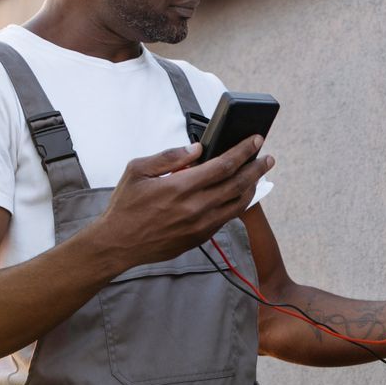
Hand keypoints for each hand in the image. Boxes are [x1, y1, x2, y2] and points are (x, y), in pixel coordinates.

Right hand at [89, 136, 273, 268]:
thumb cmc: (125, 206)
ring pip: (237, 204)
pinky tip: (240, 194)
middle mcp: (195, 207)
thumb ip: (169, 157)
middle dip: (256, 168)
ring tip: (258, 174)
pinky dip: (238, 204)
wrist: (117, 244)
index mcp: (180, 187)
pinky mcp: (199, 237)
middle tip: (268, 157)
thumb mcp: (137, 170)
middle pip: (238, 184)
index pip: (223, 165)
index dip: (243, 151)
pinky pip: (226, 218)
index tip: (255, 140)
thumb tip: (197, 148)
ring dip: (252, 187)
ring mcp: (200, 225)